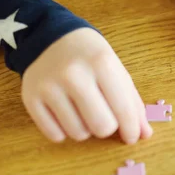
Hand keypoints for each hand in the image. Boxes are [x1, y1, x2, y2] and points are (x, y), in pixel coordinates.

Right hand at [21, 28, 152, 143]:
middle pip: (101, 127)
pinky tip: (66, 114)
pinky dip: (64, 131)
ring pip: (78, 134)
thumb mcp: (116, 70)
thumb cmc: (90, 56)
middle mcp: (74, 75)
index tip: (132, 137)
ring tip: (83, 111)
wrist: (51, 37)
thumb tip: (144, 135)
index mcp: (102, 63)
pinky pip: (55, 135)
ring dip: (86, 129)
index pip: (123, 110)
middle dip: (108, 128)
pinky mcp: (30, 98)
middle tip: (105, 117)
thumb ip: (132, 102)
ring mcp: (49, 87)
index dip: (131, 129)